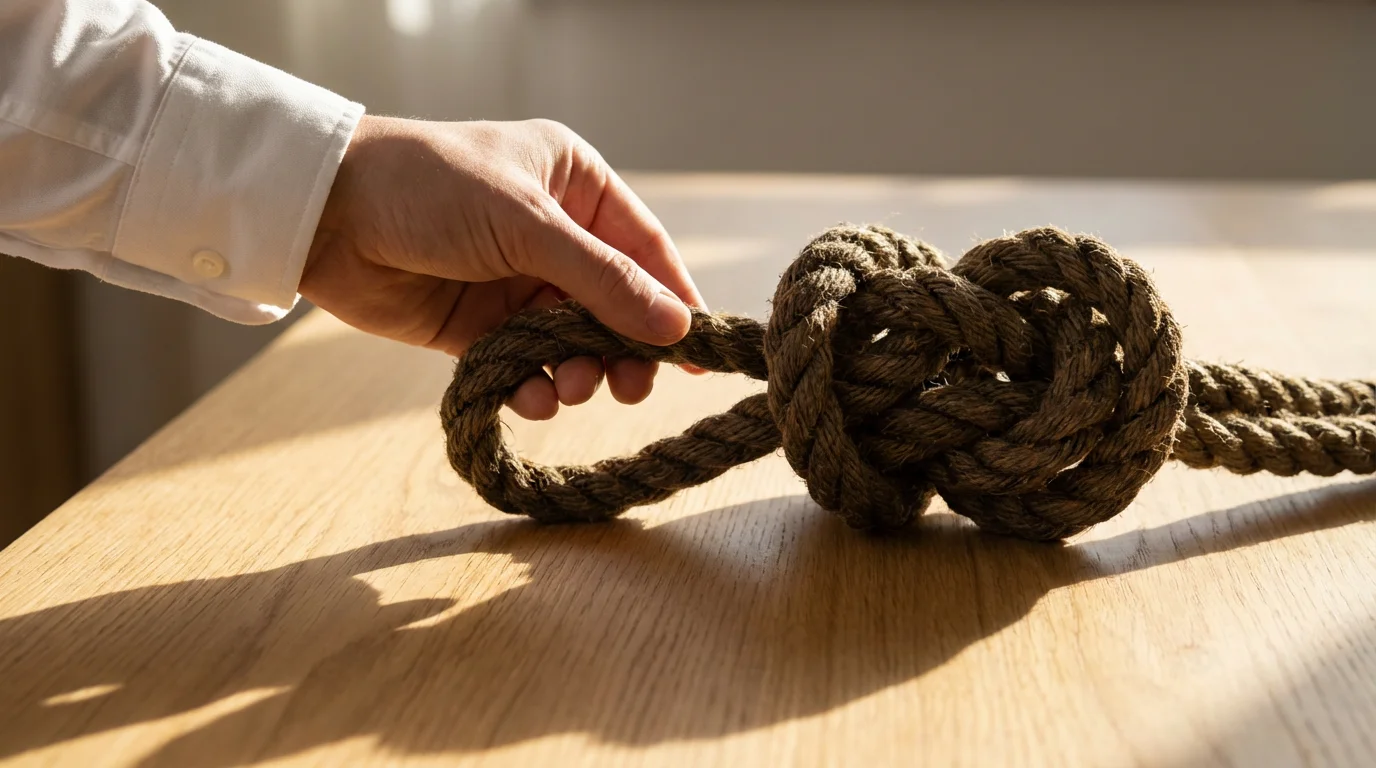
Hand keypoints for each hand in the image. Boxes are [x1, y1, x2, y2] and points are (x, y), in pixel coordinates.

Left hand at [301, 116, 705, 419]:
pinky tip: (525, 396)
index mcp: (573, 185)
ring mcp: (514, 282)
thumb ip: (603, 280)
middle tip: (630, 388)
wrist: (324, 214)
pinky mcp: (476, 327)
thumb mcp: (526, 225)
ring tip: (567, 389)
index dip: (676, 301)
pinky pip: (524, 366)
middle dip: (623, 349)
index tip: (699, 355)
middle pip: (614, 305)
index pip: (644, 249)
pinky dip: (530, 387)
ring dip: (576, 372)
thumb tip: (677, 327)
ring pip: (571, 343)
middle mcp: (551, 234)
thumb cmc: (428, 189)